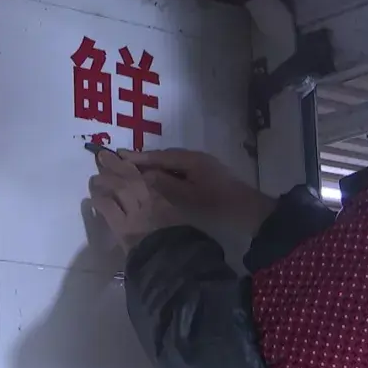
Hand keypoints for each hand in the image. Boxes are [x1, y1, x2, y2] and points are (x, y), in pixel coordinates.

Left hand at [89, 150, 185, 252]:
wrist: (171, 261)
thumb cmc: (178, 244)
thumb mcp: (176, 221)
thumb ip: (166, 210)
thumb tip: (156, 204)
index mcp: (162, 200)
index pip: (145, 179)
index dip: (132, 167)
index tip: (123, 159)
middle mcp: (147, 202)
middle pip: (130, 178)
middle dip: (116, 165)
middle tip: (103, 156)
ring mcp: (134, 213)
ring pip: (119, 189)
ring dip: (105, 181)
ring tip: (94, 178)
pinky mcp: (122, 227)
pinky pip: (108, 208)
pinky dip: (99, 201)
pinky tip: (92, 198)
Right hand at [120, 148, 275, 236]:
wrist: (249, 211)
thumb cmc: (217, 204)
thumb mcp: (187, 197)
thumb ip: (165, 184)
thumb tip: (144, 174)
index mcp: (190, 159)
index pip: (159, 156)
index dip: (138, 157)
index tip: (118, 155)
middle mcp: (195, 157)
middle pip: (165, 156)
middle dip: (145, 160)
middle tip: (122, 165)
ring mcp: (203, 165)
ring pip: (173, 164)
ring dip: (156, 167)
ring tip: (136, 175)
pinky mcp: (207, 175)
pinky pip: (181, 170)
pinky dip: (167, 174)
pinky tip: (159, 183)